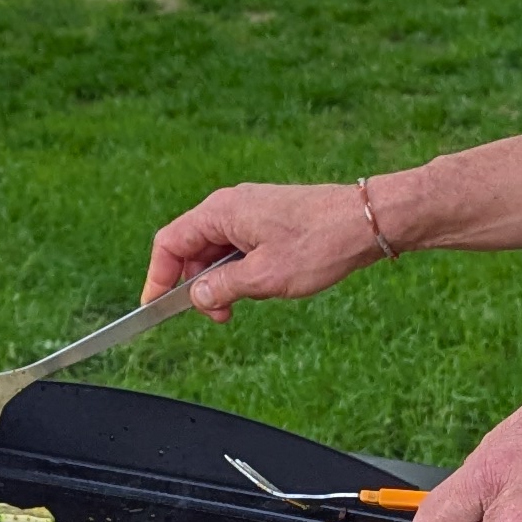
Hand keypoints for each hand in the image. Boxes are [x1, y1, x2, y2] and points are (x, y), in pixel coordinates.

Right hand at [143, 180, 385, 318]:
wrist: (367, 221)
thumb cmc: (319, 243)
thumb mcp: (264, 277)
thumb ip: (223, 287)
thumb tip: (197, 296)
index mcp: (221, 212)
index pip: (169, 243)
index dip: (158, 277)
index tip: (155, 307)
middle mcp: (231, 205)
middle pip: (191, 247)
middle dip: (195, 285)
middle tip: (217, 315)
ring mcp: (252, 210)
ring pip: (217, 249)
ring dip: (220, 281)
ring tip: (239, 306)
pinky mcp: (270, 218)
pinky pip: (239, 245)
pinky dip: (238, 269)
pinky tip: (258, 288)